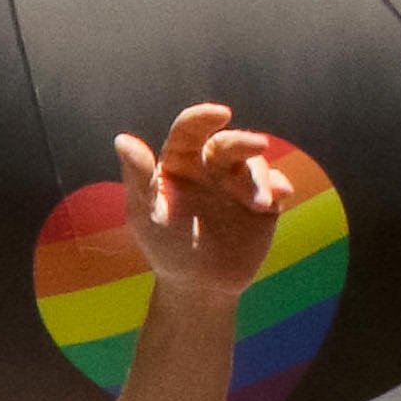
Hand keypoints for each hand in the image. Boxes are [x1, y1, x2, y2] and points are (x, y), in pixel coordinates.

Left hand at [113, 105, 290, 300]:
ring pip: (255, 164)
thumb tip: (122, 139)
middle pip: (228, 143)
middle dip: (243, 141)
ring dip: (260, 176)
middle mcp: (211, 166)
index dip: (203, 117)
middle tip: (257, 144)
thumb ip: (138, 177)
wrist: (198, 285)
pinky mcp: (263, 202)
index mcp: (180, 162)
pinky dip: (279, 187)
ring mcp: (238, 183)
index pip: (189, 131)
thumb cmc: (164, 246)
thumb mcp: (146, 213)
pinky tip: (278, 198)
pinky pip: (275, 186)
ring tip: (259, 203)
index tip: (220, 114)